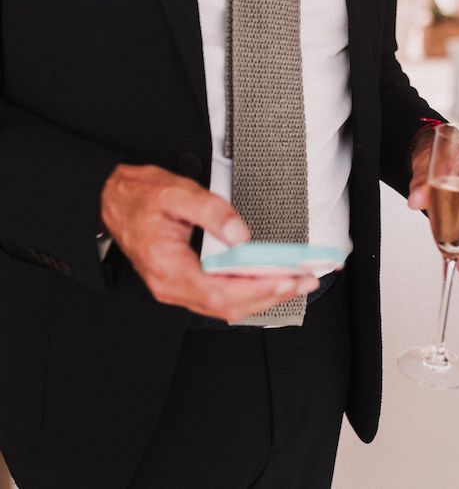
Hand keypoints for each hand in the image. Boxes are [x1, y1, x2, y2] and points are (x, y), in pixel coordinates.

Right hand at [101, 164, 317, 321]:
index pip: (220, 291)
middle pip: (228, 305)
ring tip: (294, 282)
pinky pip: (220, 297)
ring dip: (263, 296)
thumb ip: (211, 211)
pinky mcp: (184, 283)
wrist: (113, 199)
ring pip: (226, 306)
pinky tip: (268, 282)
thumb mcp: (177, 192)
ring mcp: (177, 288)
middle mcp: (171, 286)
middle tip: (304, 281)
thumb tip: (241, 234)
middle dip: (271, 295)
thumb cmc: (140, 197)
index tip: (286, 279)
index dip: (257, 289)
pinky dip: (248, 292)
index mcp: (168, 267)